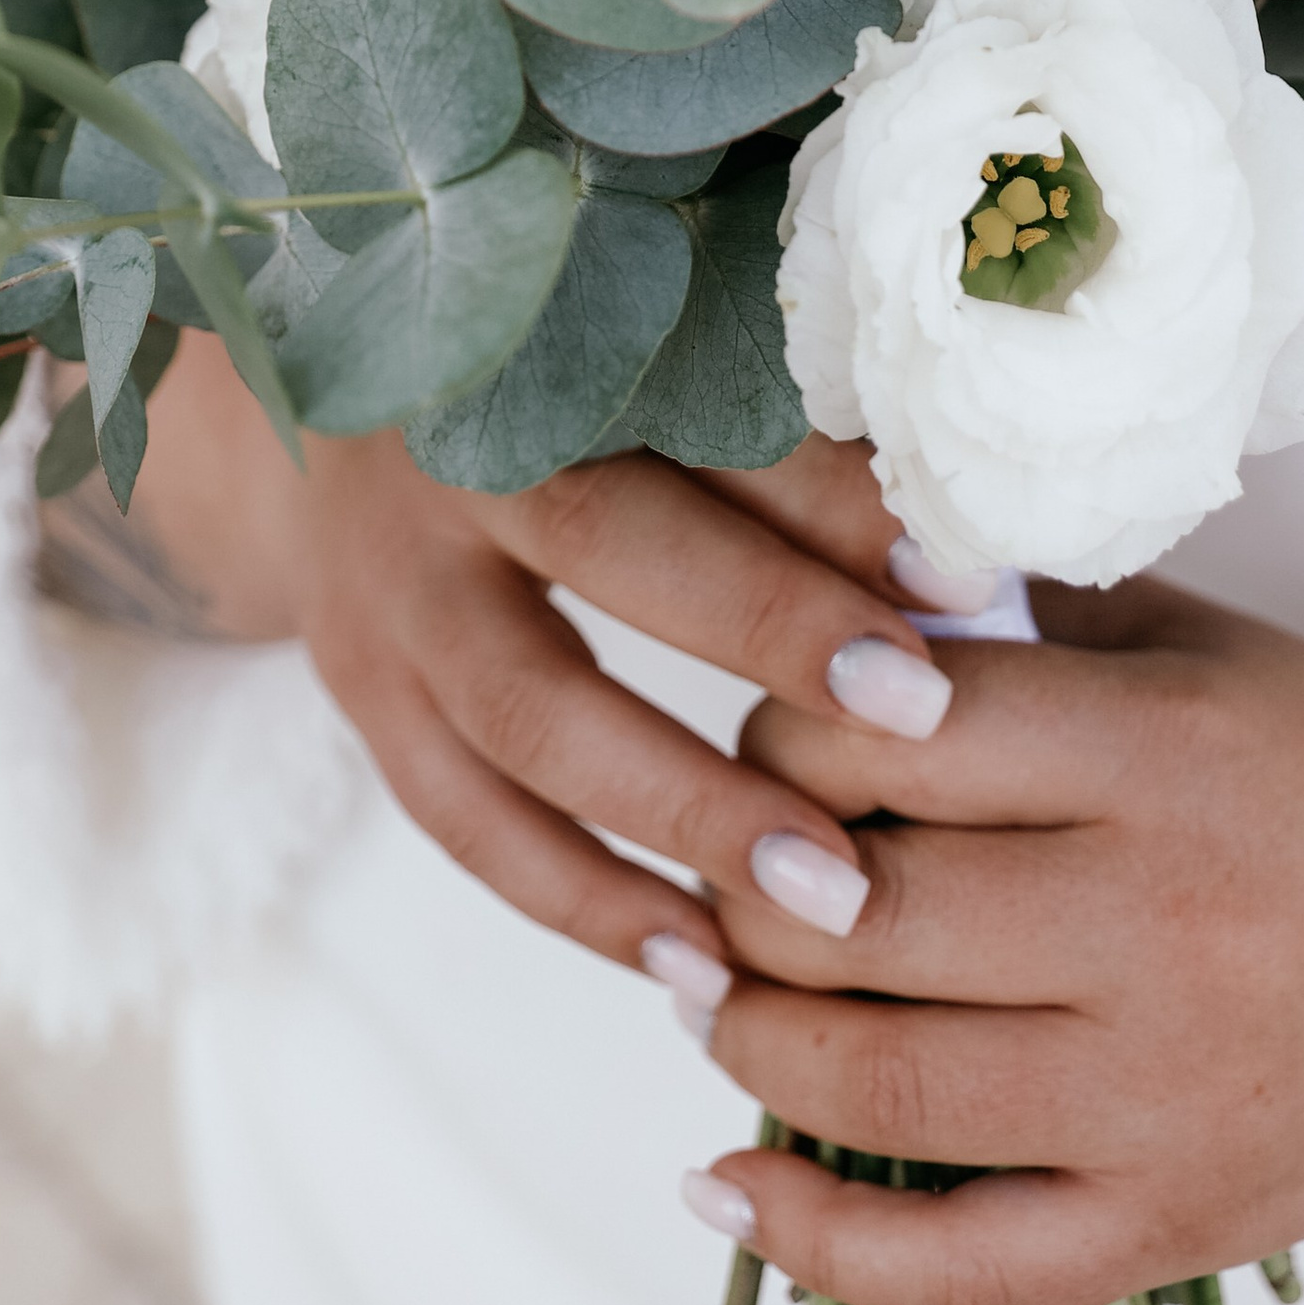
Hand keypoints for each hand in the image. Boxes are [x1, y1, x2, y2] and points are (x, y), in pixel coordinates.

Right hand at [292, 422, 967, 987]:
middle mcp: (447, 456)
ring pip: (527, 714)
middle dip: (769, 635)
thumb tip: (963, 532)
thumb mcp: (649, 359)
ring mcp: (387, 585)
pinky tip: (695, 960)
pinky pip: (465, 819)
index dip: (831, 491)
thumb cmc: (555, 375)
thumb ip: (785, 427)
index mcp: (539, 344)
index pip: (698, 411)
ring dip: (683, 811)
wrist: (337, 398)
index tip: (965, 576)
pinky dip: (580, 899)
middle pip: (604, 538)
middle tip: (916, 723)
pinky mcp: (361, 689)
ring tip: (826, 900)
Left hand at [675, 581, 1303, 1304]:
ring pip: (879, 1083)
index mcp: (1165, 754)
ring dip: (747, 1037)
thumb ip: (1009, 614)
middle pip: (862, 915)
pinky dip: (816, 1235)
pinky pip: (960, 1263)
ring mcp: (1175, 1097)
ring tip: (706, 987)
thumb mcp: (1178, 638)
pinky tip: (727, 1176)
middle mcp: (1171, 928)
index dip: (787, 716)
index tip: (773, 715)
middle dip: (746, 883)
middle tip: (720, 859)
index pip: (894, 732)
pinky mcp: (1179, 1223)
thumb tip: (799, 572)